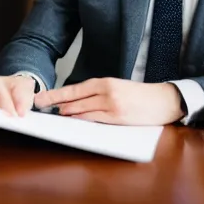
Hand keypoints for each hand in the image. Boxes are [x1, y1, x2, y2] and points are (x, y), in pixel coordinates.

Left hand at [33, 77, 183, 125]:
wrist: (163, 100)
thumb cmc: (140, 95)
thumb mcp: (117, 87)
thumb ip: (98, 93)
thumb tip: (75, 102)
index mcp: (105, 82)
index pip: (74, 89)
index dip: (56, 93)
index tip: (42, 97)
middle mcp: (105, 91)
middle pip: (74, 98)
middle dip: (55, 102)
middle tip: (40, 104)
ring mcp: (111, 105)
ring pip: (81, 109)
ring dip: (66, 112)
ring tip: (53, 114)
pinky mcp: (117, 117)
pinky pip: (94, 119)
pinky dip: (81, 120)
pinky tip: (71, 120)